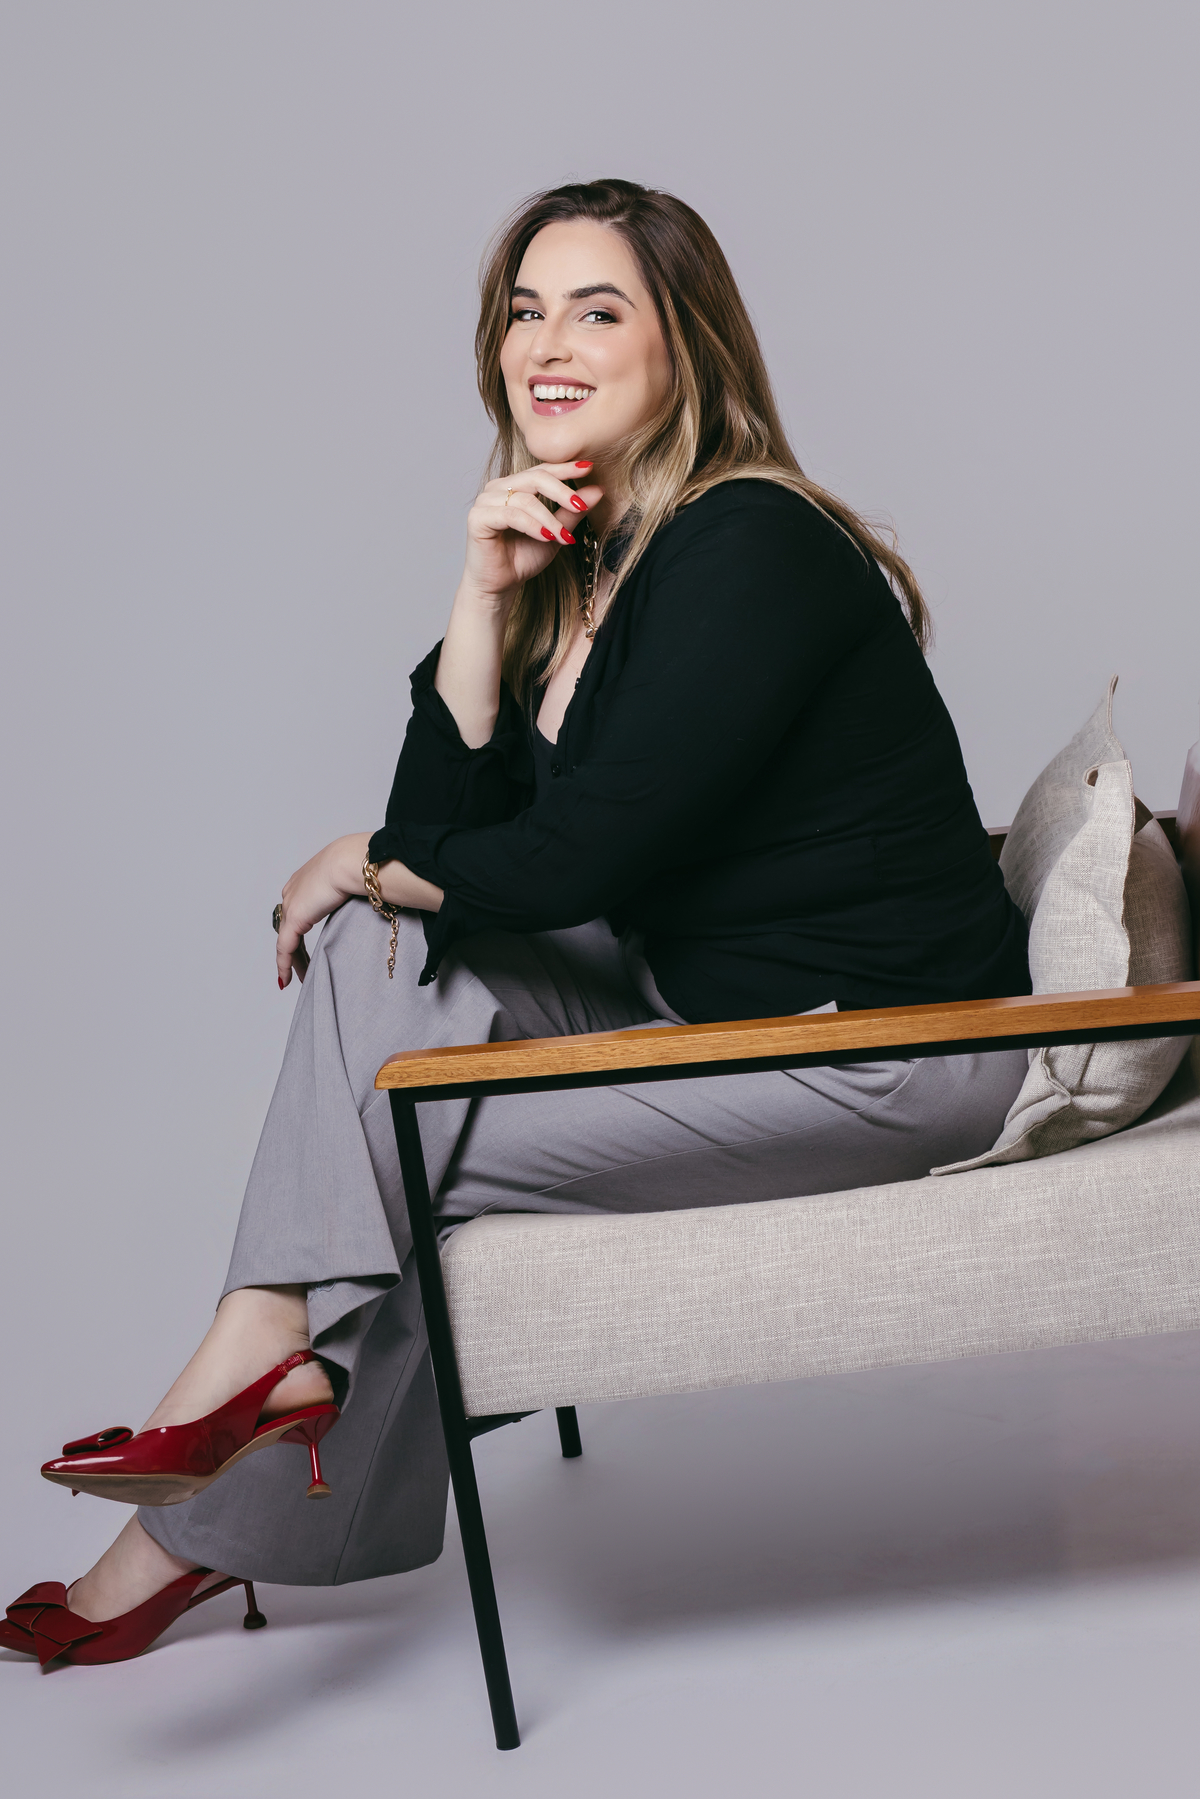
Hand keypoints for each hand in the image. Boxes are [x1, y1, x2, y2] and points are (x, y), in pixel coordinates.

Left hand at [275, 835, 365, 987]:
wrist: (352, 862)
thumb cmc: (359, 866)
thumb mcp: (353, 879)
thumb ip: (352, 891)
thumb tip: (368, 898)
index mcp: (305, 879)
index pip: (298, 909)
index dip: (299, 929)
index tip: (304, 943)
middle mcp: (293, 891)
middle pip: (289, 927)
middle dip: (295, 949)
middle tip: (303, 967)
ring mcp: (291, 904)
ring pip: (286, 940)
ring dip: (293, 960)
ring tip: (300, 978)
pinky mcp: (295, 918)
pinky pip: (284, 948)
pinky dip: (284, 965)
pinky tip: (286, 980)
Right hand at [460, 462, 603, 604]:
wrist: (500, 586)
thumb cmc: (523, 558)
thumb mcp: (556, 532)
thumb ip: (573, 512)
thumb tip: (598, 490)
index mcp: (514, 485)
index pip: (542, 470)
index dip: (565, 468)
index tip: (589, 468)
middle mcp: (498, 488)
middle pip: (535, 478)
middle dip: (562, 491)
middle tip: (581, 506)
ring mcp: (485, 501)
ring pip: (525, 499)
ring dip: (549, 519)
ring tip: (564, 537)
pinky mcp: (478, 518)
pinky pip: (510, 515)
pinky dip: (532, 526)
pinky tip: (547, 537)